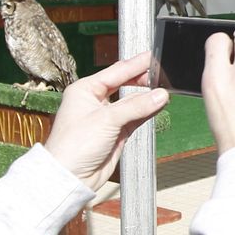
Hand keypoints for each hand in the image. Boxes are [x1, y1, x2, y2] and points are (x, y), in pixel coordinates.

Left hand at [44, 52, 169, 190]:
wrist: (69, 177)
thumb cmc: (73, 146)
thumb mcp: (106, 119)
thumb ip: (136, 106)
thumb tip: (159, 95)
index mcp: (85, 89)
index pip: (116, 72)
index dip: (135, 64)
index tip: (152, 57)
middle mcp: (95, 101)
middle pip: (125, 84)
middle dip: (143, 79)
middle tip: (162, 73)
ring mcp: (106, 118)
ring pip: (132, 102)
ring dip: (147, 97)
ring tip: (165, 88)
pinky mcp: (116, 133)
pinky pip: (136, 117)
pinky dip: (147, 112)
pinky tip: (159, 105)